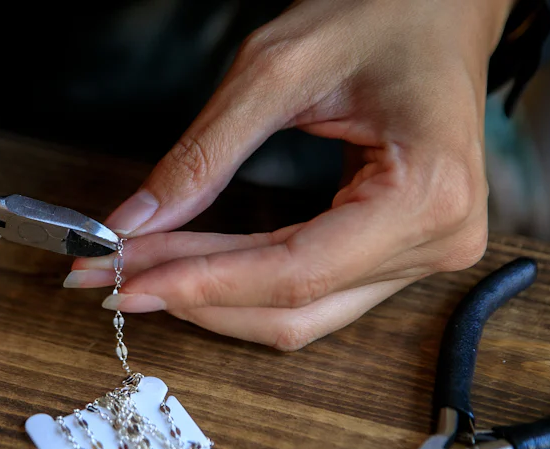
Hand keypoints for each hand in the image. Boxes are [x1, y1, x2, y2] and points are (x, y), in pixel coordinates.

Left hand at [65, 0, 512, 349]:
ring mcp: (424, 255)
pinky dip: (242, 288)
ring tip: (138, 276)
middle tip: (110, 280)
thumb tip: (134, 222)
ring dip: (211, 301)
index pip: (295, 271)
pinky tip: (188, 272)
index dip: (202, 283)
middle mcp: (438, 241)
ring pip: (299, 316)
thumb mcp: (276, 68)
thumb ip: (203, 154)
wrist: (439, 8)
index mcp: (428, 194)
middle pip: (293, 307)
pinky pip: (313, 295)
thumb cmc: (380, 14)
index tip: (127, 279)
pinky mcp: (400, 254)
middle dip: (192, 296)